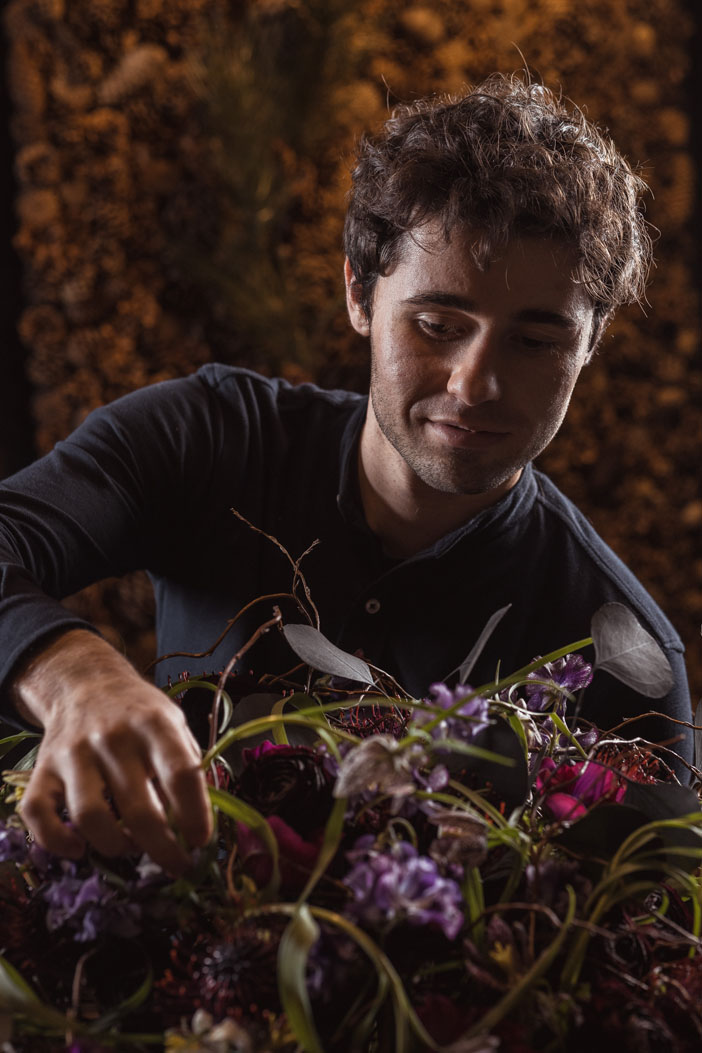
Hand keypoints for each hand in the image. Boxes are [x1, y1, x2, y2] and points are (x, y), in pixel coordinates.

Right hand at [12, 629, 212, 874]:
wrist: (87, 684)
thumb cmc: (139, 713)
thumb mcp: (174, 723)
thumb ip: (187, 765)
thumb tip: (198, 823)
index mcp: (154, 724)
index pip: (181, 774)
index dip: (195, 814)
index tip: (201, 841)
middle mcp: (112, 738)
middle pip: (139, 809)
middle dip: (163, 849)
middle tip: (177, 865)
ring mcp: (74, 753)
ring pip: (90, 817)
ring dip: (115, 846)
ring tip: (131, 847)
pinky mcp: (43, 768)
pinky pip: (39, 814)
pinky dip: (56, 841)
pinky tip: (79, 847)